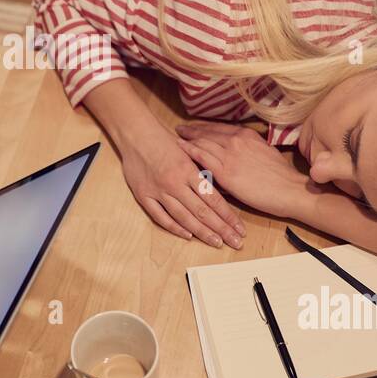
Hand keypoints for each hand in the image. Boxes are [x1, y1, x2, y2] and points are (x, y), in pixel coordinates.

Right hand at [121, 120, 245, 248]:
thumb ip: (202, 171)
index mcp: (188, 170)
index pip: (213, 199)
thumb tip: (222, 189)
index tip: (240, 228)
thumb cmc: (165, 141)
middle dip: (221, 229)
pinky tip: (188, 236)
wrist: (136, 134)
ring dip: (202, 232)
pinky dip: (174, 227)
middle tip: (236, 242)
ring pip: (184, 217)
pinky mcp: (144, 196)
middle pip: (202, 211)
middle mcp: (175, 183)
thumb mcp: (188, 152)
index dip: (228, 216)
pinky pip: (160, 216)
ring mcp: (159, 191)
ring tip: (217, 243)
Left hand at [175, 120, 324, 221]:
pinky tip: (179, 148)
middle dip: (192, 130)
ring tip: (176, 138)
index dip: (205, 127)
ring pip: (202, 142)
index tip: (195, 127)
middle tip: (179, 129)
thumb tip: (236, 153)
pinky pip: (201, 156)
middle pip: (208, 132)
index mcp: (247, 135)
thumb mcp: (264, 153)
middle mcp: (237, 140)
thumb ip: (248, 150)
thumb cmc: (280, 177)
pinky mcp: (225, 171)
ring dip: (187, 138)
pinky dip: (189, 150)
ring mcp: (230, 154)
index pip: (220, 128)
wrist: (288, 190)